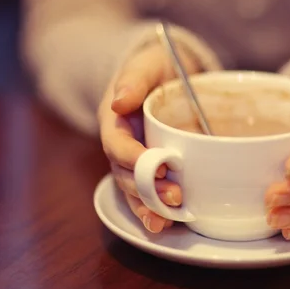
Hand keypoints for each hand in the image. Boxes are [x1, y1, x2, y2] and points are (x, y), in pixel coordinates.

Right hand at [98, 38, 200, 232]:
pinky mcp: (151, 170)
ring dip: (148, 207)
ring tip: (165, 222)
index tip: (157, 164)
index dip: (133, 157)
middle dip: (146, 189)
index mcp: (115, 121)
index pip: (116, 143)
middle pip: (125, 174)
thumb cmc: (155, 66)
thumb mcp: (145, 65)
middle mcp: (121, 145)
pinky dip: (154, 209)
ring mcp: (134, 161)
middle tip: (174, 197)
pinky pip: (147, 193)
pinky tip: (168, 223)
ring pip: (133, 190)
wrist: (165, 73)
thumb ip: (133, 80)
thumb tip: (120, 102)